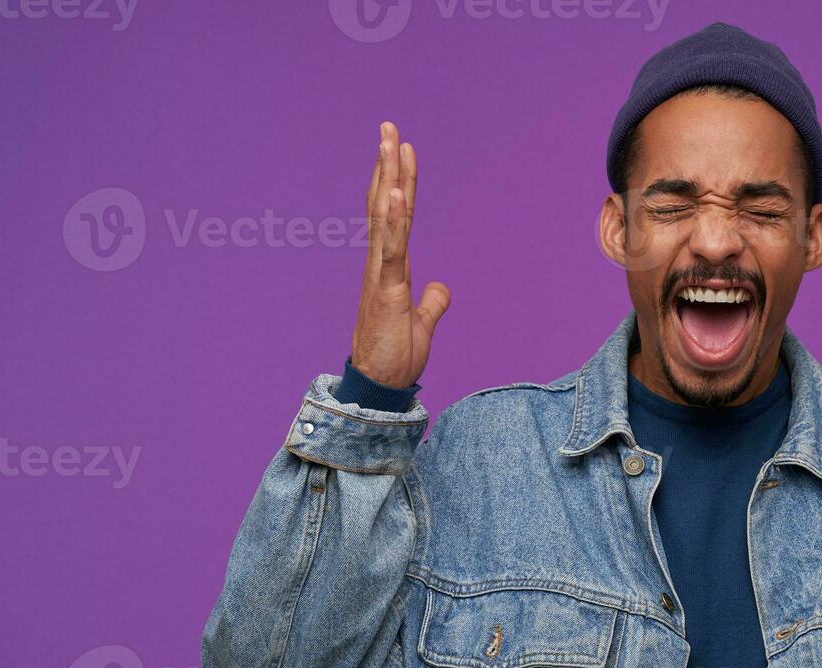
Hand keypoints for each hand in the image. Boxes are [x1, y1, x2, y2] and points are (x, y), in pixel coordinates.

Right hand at [351, 121, 450, 387]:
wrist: (380, 387)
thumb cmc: (395, 357)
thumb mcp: (422, 324)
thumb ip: (432, 302)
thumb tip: (441, 286)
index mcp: (390, 268)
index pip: (394, 216)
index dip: (397, 182)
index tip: (399, 149)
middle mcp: (381, 264)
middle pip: (384, 205)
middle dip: (386, 164)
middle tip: (388, 126)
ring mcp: (381, 275)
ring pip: (385, 218)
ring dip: (388, 178)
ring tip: (390, 142)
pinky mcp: (386, 290)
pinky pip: (391, 248)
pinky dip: (393, 220)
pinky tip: (395, 192)